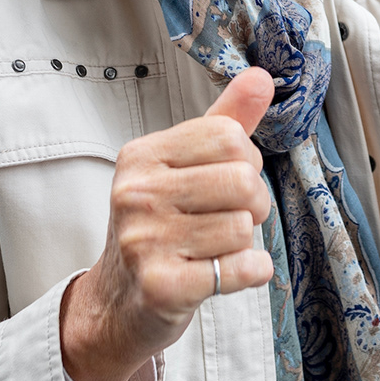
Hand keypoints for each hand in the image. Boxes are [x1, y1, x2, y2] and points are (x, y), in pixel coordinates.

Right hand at [59, 68, 274, 380]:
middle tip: (228, 220)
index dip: (246, 160)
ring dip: (243, 243)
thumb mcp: (184, 167)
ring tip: (214, 249)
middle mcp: (137, 193)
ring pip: (244, 227)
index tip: (228, 182)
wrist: (119, 304)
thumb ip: (224, 121)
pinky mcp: (161, 286)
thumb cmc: (160, 227)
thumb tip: (260, 76)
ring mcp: (144, 241)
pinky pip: (241, 268)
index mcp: (143, 155)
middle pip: (243, 180)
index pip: (229, 136)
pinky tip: (226, 272)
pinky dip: (250, 272)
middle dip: (253, 204)